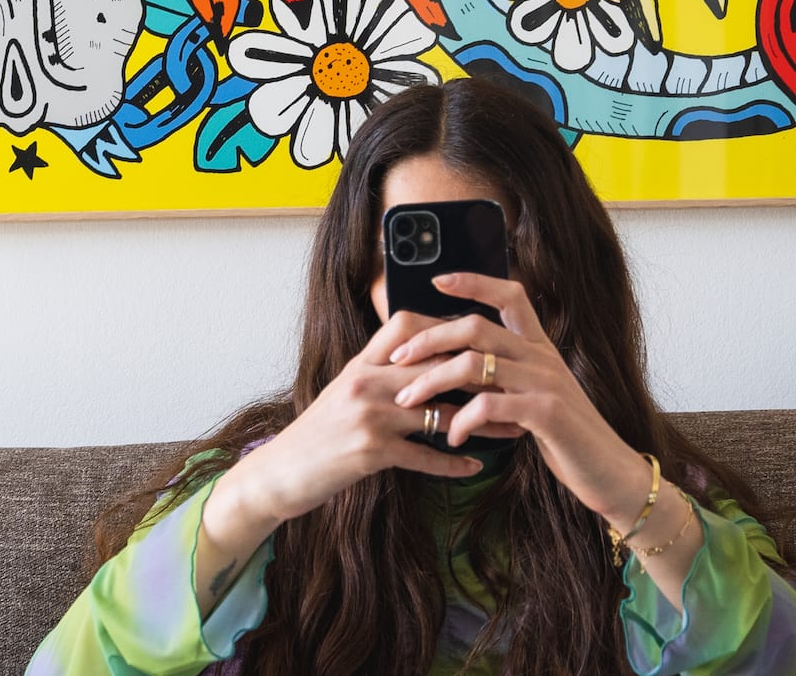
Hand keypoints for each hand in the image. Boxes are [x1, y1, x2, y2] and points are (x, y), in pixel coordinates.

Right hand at [223, 310, 485, 526]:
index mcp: (361, 363)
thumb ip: (381, 372)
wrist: (280, 472)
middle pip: (436, 364)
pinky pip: (424, 455)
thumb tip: (426, 359)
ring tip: (511, 429)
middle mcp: (366, 382)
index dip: (446, 327)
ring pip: (439, 410)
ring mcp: (369, 416)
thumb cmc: (319, 432)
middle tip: (515, 383)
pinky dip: (453, 463)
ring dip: (480, 422)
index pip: (407, 324)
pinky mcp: (371, 452)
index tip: (479, 340)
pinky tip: (475, 466)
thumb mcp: (345, 390)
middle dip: (480, 375)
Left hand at [389, 274, 655, 531]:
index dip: (474, 282)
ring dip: (432, 382)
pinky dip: (461, 421)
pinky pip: (489, 406)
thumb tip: (456, 368)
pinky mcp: (546, 413)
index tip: (438, 280)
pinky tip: (451, 437)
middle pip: (476, 326)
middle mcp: (542, 356)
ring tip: (409, 402)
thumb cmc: (564, 437)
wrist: (608, 471)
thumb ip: (503, 379)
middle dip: (429, 339)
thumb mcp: (532, 398)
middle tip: (398, 359)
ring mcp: (546, 382)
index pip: (510, 295)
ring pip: (474, 364)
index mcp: (539, 347)